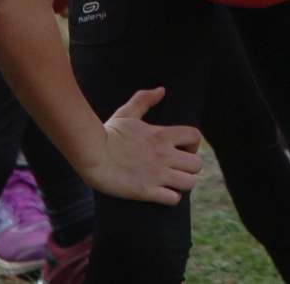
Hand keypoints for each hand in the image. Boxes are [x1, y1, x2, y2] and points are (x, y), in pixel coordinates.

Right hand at [88, 87, 203, 203]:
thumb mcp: (126, 113)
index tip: (183, 149)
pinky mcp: (146, 191)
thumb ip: (144, 100)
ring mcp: (156, 174)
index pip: (195, 136)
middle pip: (197, 164)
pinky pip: (173, 199)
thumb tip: (161, 90)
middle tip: (178, 169)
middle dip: (190, 167)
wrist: (91, 154)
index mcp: (162, 134)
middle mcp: (164, 154)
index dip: (193, 144)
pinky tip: (161, 193)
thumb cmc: (108, 133)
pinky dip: (171, 198)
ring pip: (190, 182)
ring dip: (182, 184)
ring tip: (172, 183)